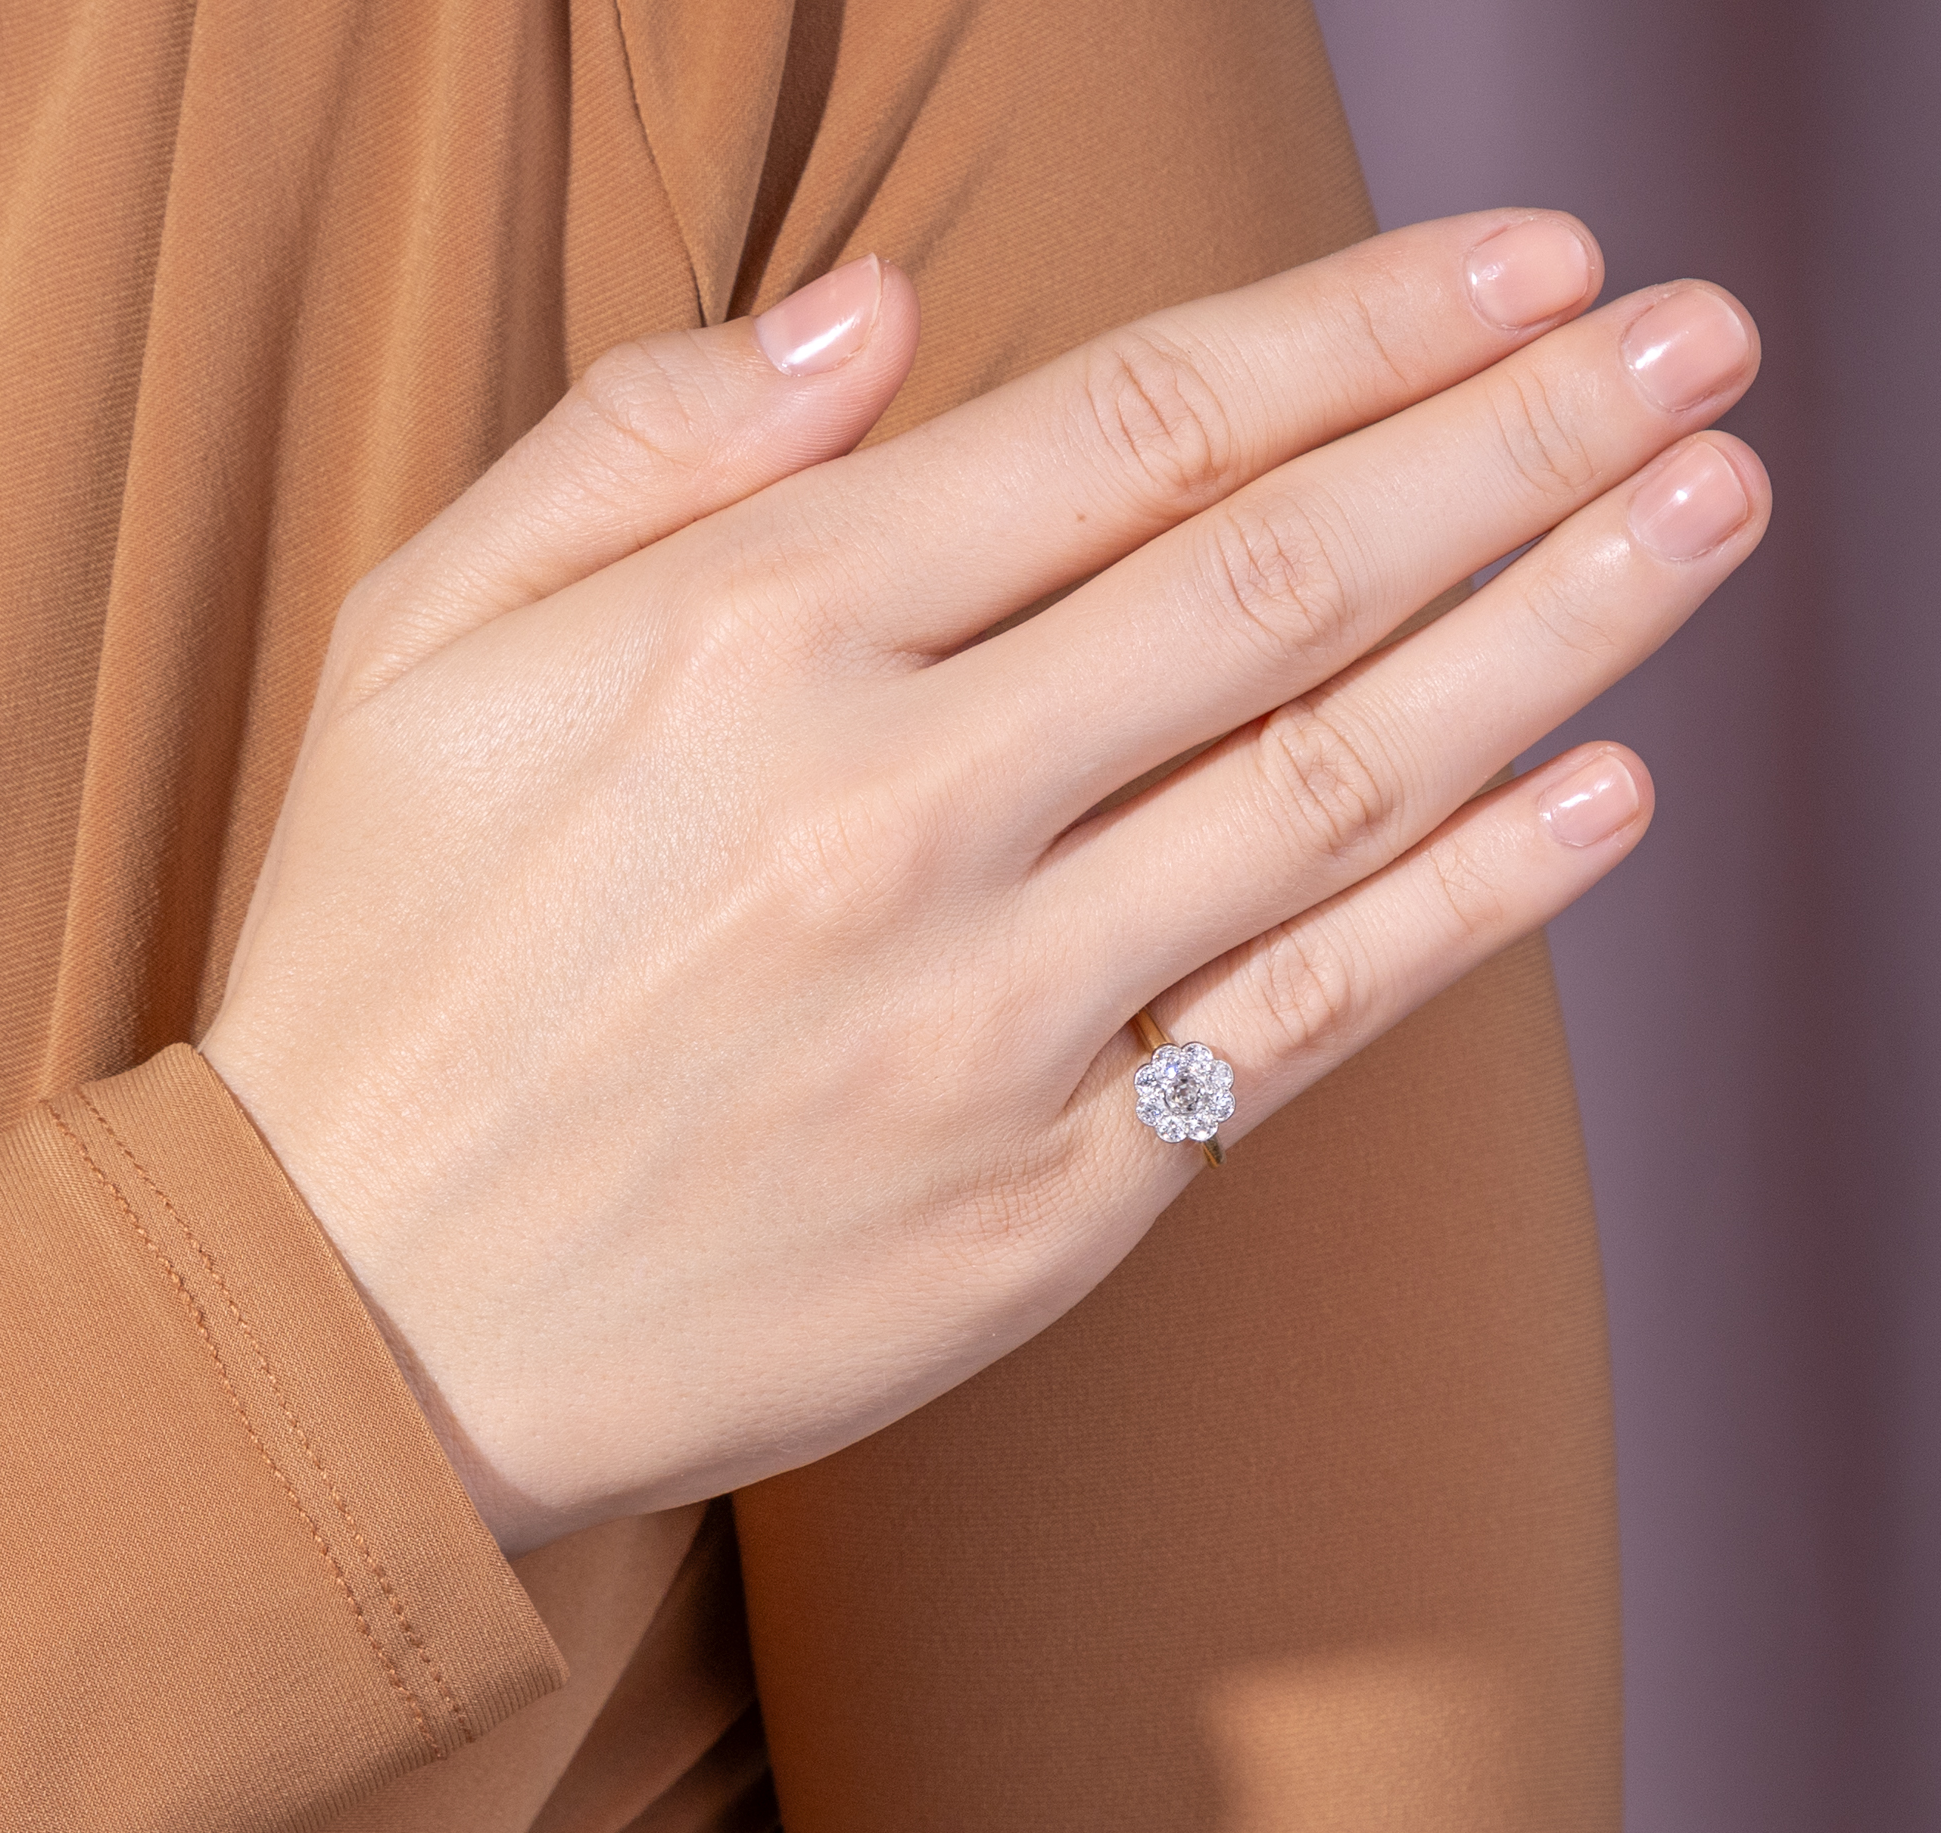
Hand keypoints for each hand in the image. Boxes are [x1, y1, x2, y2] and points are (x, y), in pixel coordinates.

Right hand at [203, 215, 1764, 1551]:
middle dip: (1523, 436)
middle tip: (1699, 346)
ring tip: (1712, 509)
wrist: (364, 1324)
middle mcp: (898, 806)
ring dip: (1560, 626)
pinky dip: (1475, 900)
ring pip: (1341, 779)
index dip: (1362, 328)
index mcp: (750, 637)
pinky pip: (1304, 1022)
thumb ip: (647, 443)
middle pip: (1287, 575)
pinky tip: (1605, 791)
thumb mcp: (420, 643)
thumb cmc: (384, 969)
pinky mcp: (1043, 1197)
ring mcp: (991, 1015)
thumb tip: (882, 309)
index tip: (1529, 265)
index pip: (1132, 428)